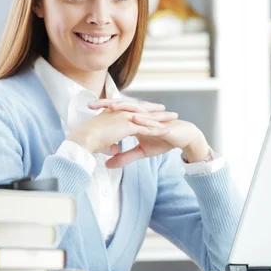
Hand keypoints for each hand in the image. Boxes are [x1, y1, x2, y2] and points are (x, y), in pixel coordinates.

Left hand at [87, 99, 210, 167]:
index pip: (116, 112)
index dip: (101, 111)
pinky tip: (134, 119)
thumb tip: (107, 165)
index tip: (86, 111)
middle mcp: (142, 115)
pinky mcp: (162, 124)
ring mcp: (151, 118)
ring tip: (110, 107)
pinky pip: (151, 122)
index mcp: (135, 118)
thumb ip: (124, 156)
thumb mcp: (141, 152)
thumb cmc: (162, 140)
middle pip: (122, 107)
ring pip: (135, 111)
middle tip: (91, 104)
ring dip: (123, 108)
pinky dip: (142, 120)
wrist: (184, 138)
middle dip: (107, 105)